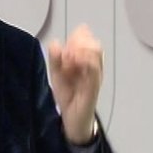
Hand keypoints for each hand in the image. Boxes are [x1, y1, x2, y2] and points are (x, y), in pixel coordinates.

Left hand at [48, 24, 102, 143]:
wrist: (72, 118)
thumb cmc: (67, 94)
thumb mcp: (56, 74)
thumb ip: (55, 59)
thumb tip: (55, 42)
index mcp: (84, 61)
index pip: (87, 39)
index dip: (79, 34)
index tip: (67, 43)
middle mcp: (92, 66)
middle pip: (94, 43)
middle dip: (79, 42)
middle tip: (67, 53)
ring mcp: (95, 76)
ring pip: (96, 52)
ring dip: (81, 50)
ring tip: (68, 60)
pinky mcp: (94, 86)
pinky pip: (95, 69)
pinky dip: (84, 61)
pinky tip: (73, 63)